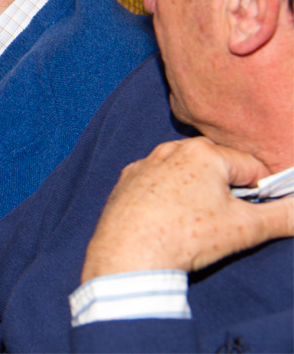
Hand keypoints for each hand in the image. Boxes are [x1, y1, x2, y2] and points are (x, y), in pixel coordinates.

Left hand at [81, 137, 293, 282]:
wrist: (128, 256)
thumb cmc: (186, 237)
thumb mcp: (245, 228)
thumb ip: (283, 216)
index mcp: (205, 152)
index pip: (252, 167)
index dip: (259, 193)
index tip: (251, 215)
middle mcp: (172, 149)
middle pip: (218, 166)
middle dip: (227, 190)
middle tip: (220, 221)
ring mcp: (146, 163)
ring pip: (186, 173)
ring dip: (196, 192)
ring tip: (193, 223)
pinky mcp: (127, 180)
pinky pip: (157, 183)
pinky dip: (167, 197)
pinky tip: (167, 219)